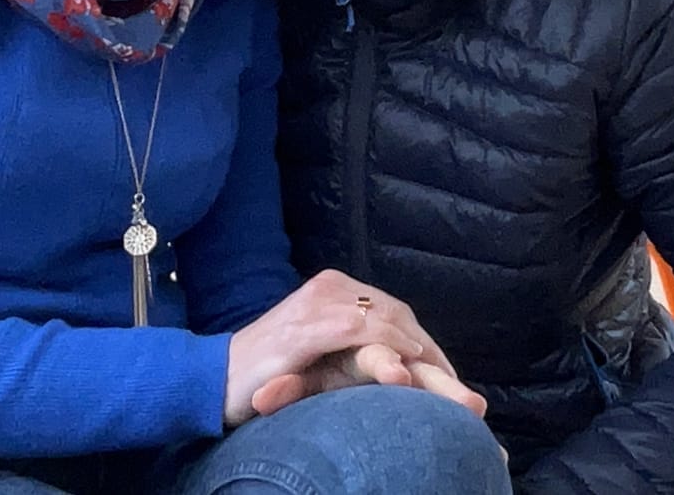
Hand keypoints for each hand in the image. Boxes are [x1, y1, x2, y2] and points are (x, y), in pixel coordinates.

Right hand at [224, 269, 465, 426]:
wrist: (217, 379)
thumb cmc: (268, 373)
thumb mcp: (319, 355)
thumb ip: (351, 347)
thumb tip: (399, 365)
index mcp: (332, 288)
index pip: (394, 310)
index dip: (425, 343)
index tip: (449, 377)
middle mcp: (328, 288)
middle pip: (396, 313)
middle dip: (429, 349)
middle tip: (457, 386)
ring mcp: (316, 304)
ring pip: (384, 319)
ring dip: (417, 350)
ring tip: (443, 381)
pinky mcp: (305, 327)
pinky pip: (357, 330)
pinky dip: (387, 345)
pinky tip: (405, 367)